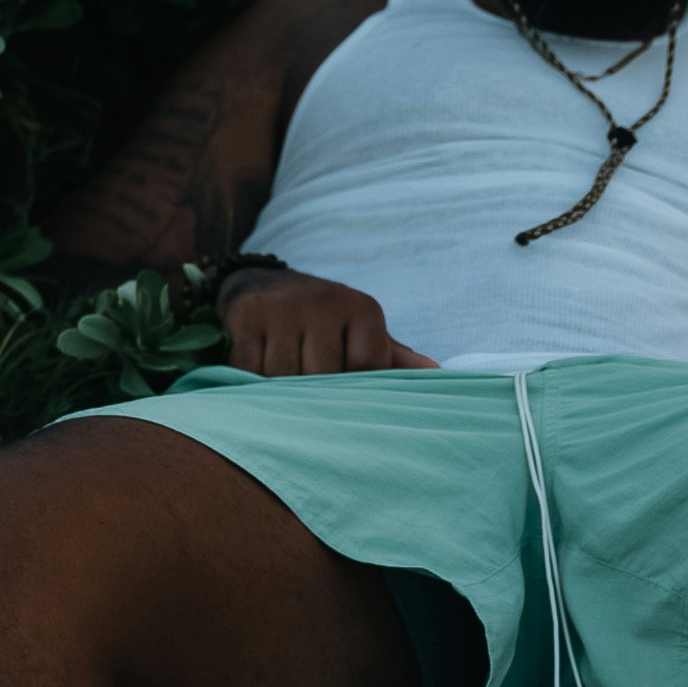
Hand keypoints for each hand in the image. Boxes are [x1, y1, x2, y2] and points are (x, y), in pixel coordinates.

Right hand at [214, 269, 436, 374]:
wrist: (266, 285)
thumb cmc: (326, 324)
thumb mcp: (363, 334)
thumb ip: (396, 359)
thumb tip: (441, 378)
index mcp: (362, 309)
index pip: (365, 368)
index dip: (353, 390)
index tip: (342, 394)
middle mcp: (324, 302)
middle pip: (321, 376)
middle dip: (314, 395)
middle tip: (308, 400)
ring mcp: (282, 307)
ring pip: (281, 376)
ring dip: (280, 393)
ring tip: (283, 389)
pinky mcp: (246, 315)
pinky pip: (247, 368)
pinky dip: (250, 381)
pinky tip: (257, 378)